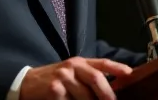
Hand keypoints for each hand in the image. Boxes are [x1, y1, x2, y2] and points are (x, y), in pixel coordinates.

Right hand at [19, 57, 133, 99]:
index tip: (130, 73)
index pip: (101, 63)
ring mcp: (62, 77)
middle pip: (96, 78)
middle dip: (107, 94)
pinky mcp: (54, 90)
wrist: (27, 83)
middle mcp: (71, 66)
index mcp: (79, 62)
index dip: (117, 67)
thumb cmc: (53, 80)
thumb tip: (110, 90)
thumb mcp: (71, 73)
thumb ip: (88, 78)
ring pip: (85, 96)